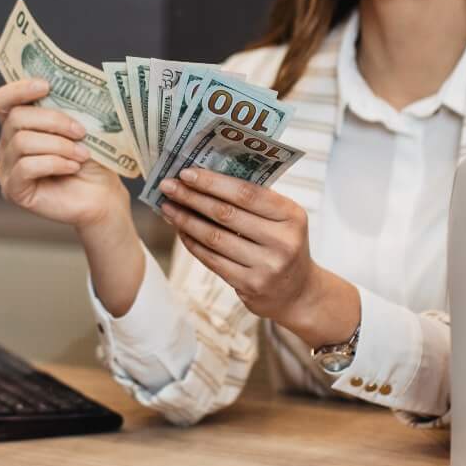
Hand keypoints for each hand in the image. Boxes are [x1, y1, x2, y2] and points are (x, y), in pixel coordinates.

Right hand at [0, 78, 127, 230]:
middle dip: (53, 121)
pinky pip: (26, 167)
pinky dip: (54, 164)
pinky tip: (72, 168)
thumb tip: (65, 82)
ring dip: (59, 145)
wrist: (103, 195)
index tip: (47, 86)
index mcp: (20, 125)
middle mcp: (7, 145)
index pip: (2, 101)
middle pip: (16, 118)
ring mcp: (6, 169)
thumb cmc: (92, 160)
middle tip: (80, 131)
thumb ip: (67, 105)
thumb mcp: (81, 126)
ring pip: (22, 142)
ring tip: (81, 154)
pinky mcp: (13, 190)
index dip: (19, 89)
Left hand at [157, 167, 357, 344]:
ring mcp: (267, 266)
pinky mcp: (251, 285)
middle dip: (192, 197)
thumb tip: (206, 177)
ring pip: (215, 238)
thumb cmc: (283, 245)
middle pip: (226, 214)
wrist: (298, 292)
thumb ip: (254, 200)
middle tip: (168, 186)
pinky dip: (192, 243)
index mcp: (291, 215)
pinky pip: (213, 260)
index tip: (186, 173)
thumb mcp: (282, 220)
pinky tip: (180, 230)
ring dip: (186, 220)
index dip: (212, 182)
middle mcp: (282, 241)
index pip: (247, 193)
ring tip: (168, 207)